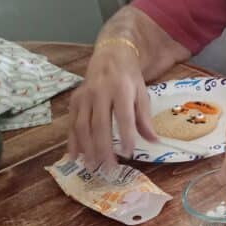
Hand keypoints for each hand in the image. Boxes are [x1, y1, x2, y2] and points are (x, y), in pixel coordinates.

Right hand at [67, 46, 155, 169]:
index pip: (123, 117)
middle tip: (109, 169)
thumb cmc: (129, 79)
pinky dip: (72, 142)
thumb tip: (154, 141)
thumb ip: (145, 119)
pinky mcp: (74, 101)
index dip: (126, 136)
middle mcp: (100, 93)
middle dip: (103, 149)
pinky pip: (71, 124)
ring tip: (92, 167)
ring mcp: (84, 97)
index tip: (129, 154)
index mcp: (121, 90)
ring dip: (87, 149)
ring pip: (82, 126)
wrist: (110, 56)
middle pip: (100, 125)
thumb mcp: (142, 94)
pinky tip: (74, 157)